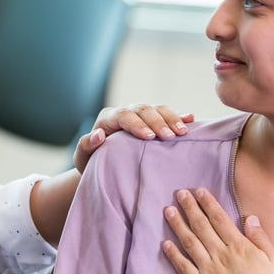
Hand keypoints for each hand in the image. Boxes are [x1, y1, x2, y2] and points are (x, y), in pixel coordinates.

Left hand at [74, 104, 193, 171]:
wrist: (102, 164)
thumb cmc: (91, 164)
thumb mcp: (82, 159)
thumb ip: (85, 147)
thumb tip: (97, 135)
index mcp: (108, 118)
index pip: (124, 115)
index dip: (137, 124)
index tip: (149, 137)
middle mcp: (125, 112)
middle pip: (143, 109)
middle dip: (158, 122)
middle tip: (169, 136)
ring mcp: (140, 115)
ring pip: (157, 109)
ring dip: (171, 118)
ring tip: (183, 132)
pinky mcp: (153, 120)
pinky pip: (167, 114)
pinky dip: (179, 116)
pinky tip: (191, 119)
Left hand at [161, 188, 273, 273]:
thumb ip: (261, 238)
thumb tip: (250, 218)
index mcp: (239, 246)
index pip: (219, 219)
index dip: (208, 203)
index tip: (198, 191)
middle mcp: (221, 254)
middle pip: (201, 226)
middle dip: (189, 208)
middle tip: (179, 194)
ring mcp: (208, 270)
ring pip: (189, 242)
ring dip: (178, 225)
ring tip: (168, 211)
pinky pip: (183, 267)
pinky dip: (173, 255)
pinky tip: (165, 244)